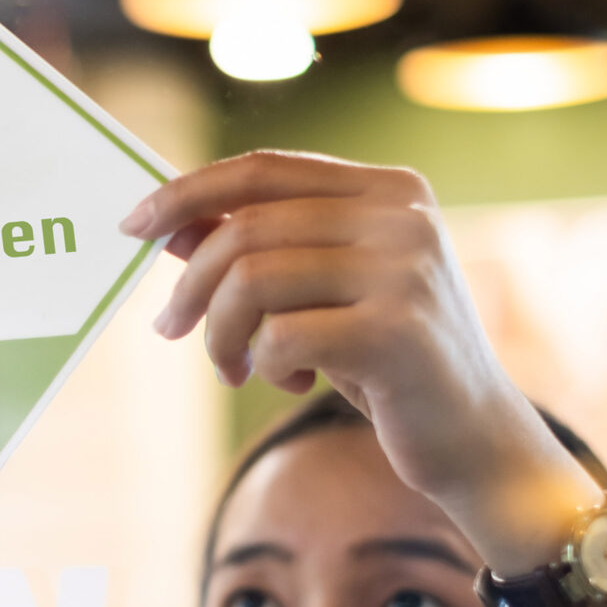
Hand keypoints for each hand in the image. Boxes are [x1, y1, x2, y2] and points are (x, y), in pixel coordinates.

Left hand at [122, 150, 563, 510]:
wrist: (474, 437)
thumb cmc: (387, 358)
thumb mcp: (322, 292)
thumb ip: (262, 250)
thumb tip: (171, 222)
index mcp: (390, 189)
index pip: (264, 169)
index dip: (188, 191)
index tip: (132, 224)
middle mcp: (404, 217)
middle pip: (246, 227)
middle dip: (191, 285)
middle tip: (168, 328)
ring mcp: (405, 270)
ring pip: (251, 281)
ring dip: (221, 334)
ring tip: (233, 368)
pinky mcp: (396, 331)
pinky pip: (279, 337)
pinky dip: (263, 366)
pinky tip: (293, 383)